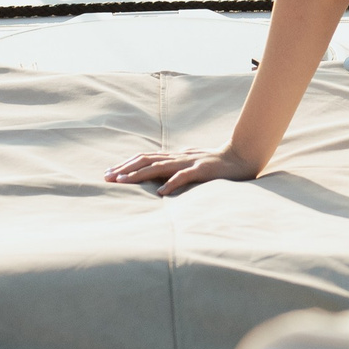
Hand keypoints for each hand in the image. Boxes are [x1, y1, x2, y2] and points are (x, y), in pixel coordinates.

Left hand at [105, 147, 260, 194]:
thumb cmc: (216, 164)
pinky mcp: (202, 170)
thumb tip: (158, 178)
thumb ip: (175, 168)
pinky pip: (185, 176)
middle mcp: (178, 157)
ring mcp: (189, 162)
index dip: (126, 165)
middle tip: (107, 177)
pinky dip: (171, 183)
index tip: (109, 173)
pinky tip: (160, 192)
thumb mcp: (191, 164)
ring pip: (159, 167)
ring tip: (123, 182)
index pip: (145, 158)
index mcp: (174, 156)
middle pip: (146, 160)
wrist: (242, 157)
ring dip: (139, 174)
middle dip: (125, 169)